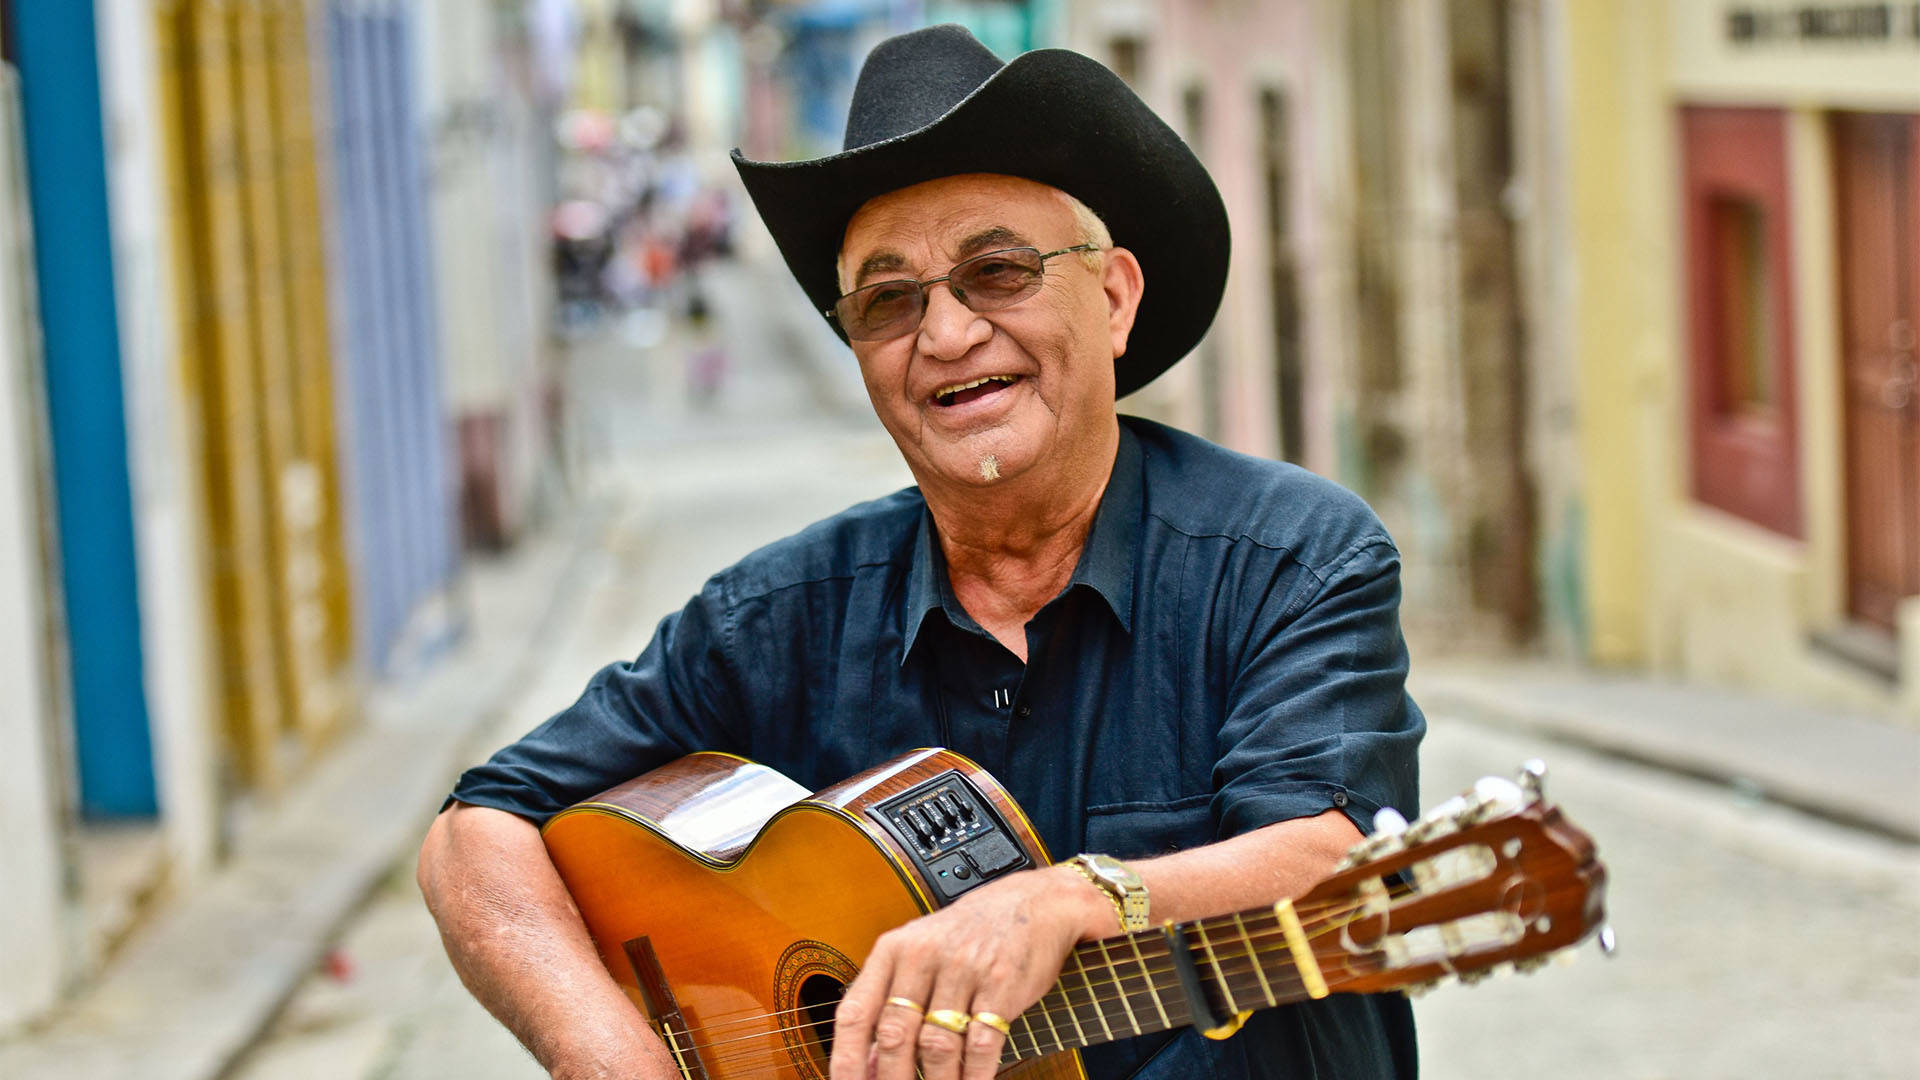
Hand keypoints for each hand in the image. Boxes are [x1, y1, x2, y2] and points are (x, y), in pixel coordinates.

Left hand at [829, 865, 1112, 1079]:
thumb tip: (866, 1062)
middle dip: (892, 1078)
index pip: (856, 1012)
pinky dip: (974, 1075)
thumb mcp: (919, 954)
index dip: (846, 1059)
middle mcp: (923, 956)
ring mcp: (963, 969)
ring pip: (937, 1044)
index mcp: (893, 950)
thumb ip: (890, 1002)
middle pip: (895, 1034)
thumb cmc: (968, 934)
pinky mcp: (1001, 983)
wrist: (1032, 902)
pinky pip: (981, 1043)